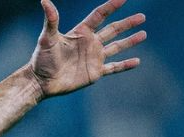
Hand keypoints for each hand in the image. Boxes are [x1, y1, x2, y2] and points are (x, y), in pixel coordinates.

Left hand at [29, 0, 146, 98]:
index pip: (100, 15)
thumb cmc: (41, 59)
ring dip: (129, 41)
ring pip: (116, 46)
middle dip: (127, 23)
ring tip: (143, 34)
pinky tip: (137, 61)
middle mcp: (90, 43)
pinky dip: (125, 65)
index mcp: (81, 32)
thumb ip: (51, 20)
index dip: (111, 6)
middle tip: (142, 16)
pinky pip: (113, 68)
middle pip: (113, 29)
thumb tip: (44, 1)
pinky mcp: (95, 72)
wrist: (41, 82)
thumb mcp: (46, 38)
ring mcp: (94, 58)